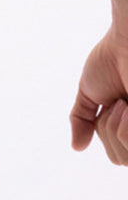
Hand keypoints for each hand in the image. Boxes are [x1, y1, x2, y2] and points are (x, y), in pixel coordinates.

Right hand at [70, 22, 127, 164]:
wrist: (127, 39)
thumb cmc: (112, 57)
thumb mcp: (89, 92)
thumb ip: (81, 118)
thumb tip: (77, 147)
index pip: (117, 156)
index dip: (105, 135)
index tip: (110, 103)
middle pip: (121, 160)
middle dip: (109, 131)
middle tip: (119, 101)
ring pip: (127, 158)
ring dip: (118, 129)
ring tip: (126, 102)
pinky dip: (125, 129)